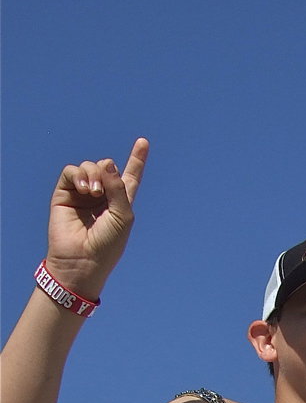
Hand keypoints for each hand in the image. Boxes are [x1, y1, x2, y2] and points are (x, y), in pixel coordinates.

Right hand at [44, 138, 148, 299]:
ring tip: (93, 192)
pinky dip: (79, 175)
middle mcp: (102, 196)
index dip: (137, 160)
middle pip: (107, 166)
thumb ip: (119, 188)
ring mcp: (82, 194)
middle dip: (107, 171)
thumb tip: (107, 163)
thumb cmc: (107, 245)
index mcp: (120, 202)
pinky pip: (71, 172)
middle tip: (103, 191)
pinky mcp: (64, 194)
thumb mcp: (123, 217)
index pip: (130, 177)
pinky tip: (84, 190)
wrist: (82, 260)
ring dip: (93, 174)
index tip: (143, 142)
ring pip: (89, 166)